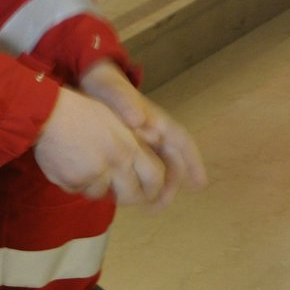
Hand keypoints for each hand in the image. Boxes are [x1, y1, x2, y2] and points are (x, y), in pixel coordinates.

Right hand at [33, 84, 168, 204]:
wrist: (47, 110)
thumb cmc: (81, 110)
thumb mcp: (115, 120)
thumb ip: (132, 144)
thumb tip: (142, 167)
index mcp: (130, 145)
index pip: (155, 178)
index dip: (153, 188)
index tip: (147, 190)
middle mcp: (116, 163)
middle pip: (132, 195)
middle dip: (127, 197)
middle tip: (119, 192)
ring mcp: (93, 174)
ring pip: (102, 194)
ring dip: (96, 186)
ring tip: (85, 166)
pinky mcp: (72, 181)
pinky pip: (78, 190)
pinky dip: (75, 182)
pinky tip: (69, 164)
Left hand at [79, 61, 206, 207]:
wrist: (89, 83)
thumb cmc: (105, 86)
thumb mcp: (113, 90)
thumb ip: (125, 102)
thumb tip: (140, 120)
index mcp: (156, 120)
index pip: (181, 142)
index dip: (193, 163)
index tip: (200, 184)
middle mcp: (153, 133)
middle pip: (169, 161)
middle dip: (169, 185)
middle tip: (159, 206)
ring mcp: (139, 141)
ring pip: (154, 167)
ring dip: (154, 187)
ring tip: (147, 207)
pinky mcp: (123, 147)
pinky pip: (136, 167)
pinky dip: (135, 181)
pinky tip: (127, 195)